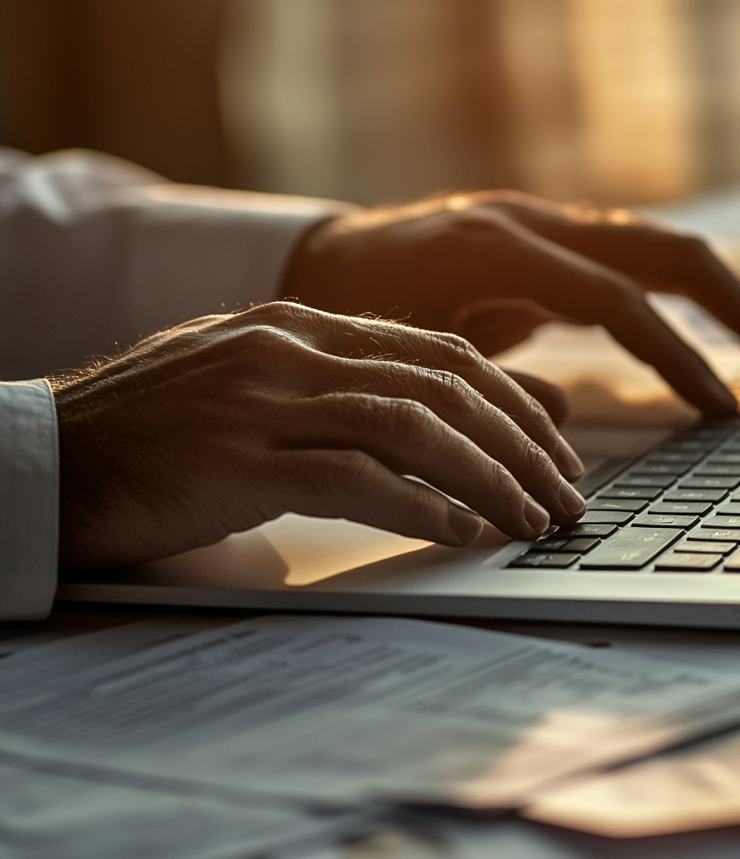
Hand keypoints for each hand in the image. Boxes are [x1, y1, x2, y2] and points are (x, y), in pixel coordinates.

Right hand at [50, 303, 585, 567]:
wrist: (43, 456)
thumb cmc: (159, 434)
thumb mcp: (264, 393)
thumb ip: (354, 394)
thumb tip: (458, 427)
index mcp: (302, 325)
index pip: (442, 353)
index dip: (516, 402)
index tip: (558, 449)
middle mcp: (292, 348)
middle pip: (446, 386)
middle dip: (524, 443)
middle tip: (569, 494)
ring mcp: (264, 398)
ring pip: (415, 425)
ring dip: (490, 477)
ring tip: (535, 520)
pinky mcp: (236, 458)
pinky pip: (354, 476)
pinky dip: (420, 505)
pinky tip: (462, 532)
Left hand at [282, 190, 739, 416]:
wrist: (326, 256)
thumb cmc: (357, 313)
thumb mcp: (408, 353)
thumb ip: (481, 381)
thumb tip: (558, 425)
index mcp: (496, 245)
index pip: (615, 300)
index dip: (676, 356)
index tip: (725, 411)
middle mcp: (537, 219)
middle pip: (671, 251)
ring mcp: (554, 222)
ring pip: (671, 249)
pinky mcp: (562, 239)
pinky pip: (647, 262)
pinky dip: (699, 299)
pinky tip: (739, 330)